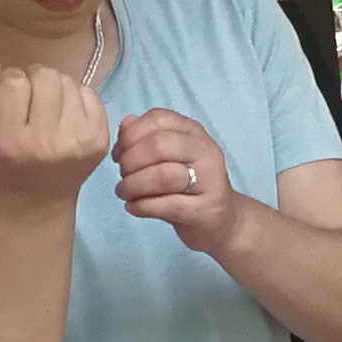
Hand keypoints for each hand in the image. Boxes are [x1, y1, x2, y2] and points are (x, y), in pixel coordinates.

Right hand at [0, 59, 108, 208]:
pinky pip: (90, 93)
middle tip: (27, 99)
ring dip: (53, 87)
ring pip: (68, 81)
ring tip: (44, 107)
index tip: (6, 97)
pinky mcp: (100, 140)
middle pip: (45, 75)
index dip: (7, 80)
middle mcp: (47, 142)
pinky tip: (64, 115)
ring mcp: (79, 141)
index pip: (14, 80)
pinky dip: (75, 96)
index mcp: (9, 140)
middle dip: (32, 78)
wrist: (35, 199)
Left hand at [115, 108, 244, 260]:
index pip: (158, 119)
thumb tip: (126, 123)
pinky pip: (168, 205)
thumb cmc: (188, 187)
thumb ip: (146, 137)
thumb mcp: (168, 156)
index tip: (118, 156)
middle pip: (158, 145)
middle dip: (130, 161)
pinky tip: (133, 207)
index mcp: (194, 132)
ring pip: (163, 175)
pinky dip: (143, 206)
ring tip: (124, 193)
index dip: (130, 135)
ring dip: (134, 185)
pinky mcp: (207, 210)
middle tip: (122, 177)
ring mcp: (210, 181)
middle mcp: (206, 151)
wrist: (222, 222)